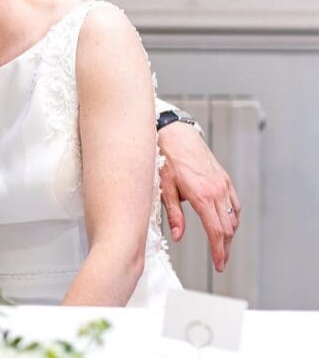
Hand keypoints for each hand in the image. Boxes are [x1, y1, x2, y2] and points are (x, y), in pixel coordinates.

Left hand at [158, 121, 240, 271]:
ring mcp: (223, 184)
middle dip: (225, 247)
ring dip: (230, 233)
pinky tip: (227, 222)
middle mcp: (216, 190)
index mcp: (202, 195)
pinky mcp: (224, 178)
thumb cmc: (165, 157)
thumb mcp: (164, 188)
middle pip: (228, 228)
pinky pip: (234, 203)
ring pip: (234, 216)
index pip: (216, 231)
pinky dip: (233, 217)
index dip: (219, 251)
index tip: (219, 264)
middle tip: (220, 261)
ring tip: (222, 246)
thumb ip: (173, 215)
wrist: (174, 134)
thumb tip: (177, 236)